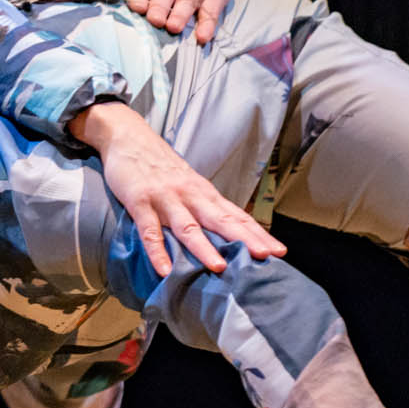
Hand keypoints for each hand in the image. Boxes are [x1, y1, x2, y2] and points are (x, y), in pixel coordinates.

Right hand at [68, 100, 284, 275]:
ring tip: (219, 268)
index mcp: (205, 193)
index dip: (258, 233)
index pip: (237, 216)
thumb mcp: (188, 185)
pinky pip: (150, 230)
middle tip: (264, 256)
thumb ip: (204, 208)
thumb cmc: (161, 166)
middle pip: (221, 220)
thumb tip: (225, 236)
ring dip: (203, 248)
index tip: (279, 251)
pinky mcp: (140, 201)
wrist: (129, 137)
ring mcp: (165, 198)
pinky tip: (164, 270)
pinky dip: (157, 251)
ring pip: (188, 226)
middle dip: (243, 239)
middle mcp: (190, 195)